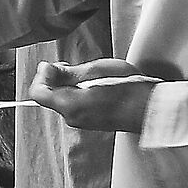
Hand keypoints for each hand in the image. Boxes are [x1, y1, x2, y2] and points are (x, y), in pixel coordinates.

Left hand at [29, 58, 154, 132]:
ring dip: (70, 85)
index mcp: (70, 105)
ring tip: (90, 75)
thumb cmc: (128, 88)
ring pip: (63, 100)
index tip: (55, 65)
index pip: (38, 93)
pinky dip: (79, 93)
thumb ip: (67, 72)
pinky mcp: (91, 122)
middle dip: (57, 79)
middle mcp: (72, 117)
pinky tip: (96, 85)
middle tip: (74, 66)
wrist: (150, 109)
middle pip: (50, 96)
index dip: (42, 76)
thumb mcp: (96, 71)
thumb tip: (45, 69)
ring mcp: (82, 122)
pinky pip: (76, 106)